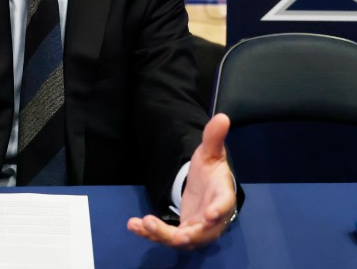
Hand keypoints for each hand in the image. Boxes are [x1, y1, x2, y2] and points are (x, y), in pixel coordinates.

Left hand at [127, 114, 236, 248]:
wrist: (207, 189)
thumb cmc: (211, 172)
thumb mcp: (211, 153)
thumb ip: (213, 138)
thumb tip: (222, 116)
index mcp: (222, 197)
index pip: (223, 205)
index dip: (218, 210)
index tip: (210, 215)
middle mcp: (212, 220)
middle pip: (200, 233)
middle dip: (184, 235)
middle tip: (166, 230)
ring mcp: (196, 230)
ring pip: (181, 240)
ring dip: (161, 234)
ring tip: (143, 223)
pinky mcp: (181, 233)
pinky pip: (165, 237)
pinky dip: (149, 233)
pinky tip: (133, 224)